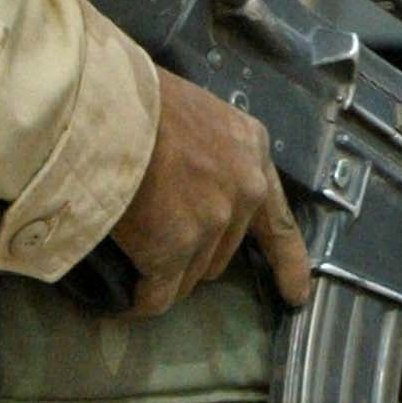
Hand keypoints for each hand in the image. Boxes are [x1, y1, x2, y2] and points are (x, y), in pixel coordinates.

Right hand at [106, 67, 312, 318]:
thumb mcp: (198, 117)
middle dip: (194, 253)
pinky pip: (157, 295)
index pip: (278, 220)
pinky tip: (124, 300)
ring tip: (133, 254)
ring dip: (165, 274)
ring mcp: (212, 221)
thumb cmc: (138, 101)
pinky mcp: (174, 249)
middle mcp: (244, 189)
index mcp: (253, 150)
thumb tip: (190, 187)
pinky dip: (140, 301)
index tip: (297, 295)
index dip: (289, 262)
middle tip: (156, 234)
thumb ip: (210, 155)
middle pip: (224, 250)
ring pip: (190, 275)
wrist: (104, 111)